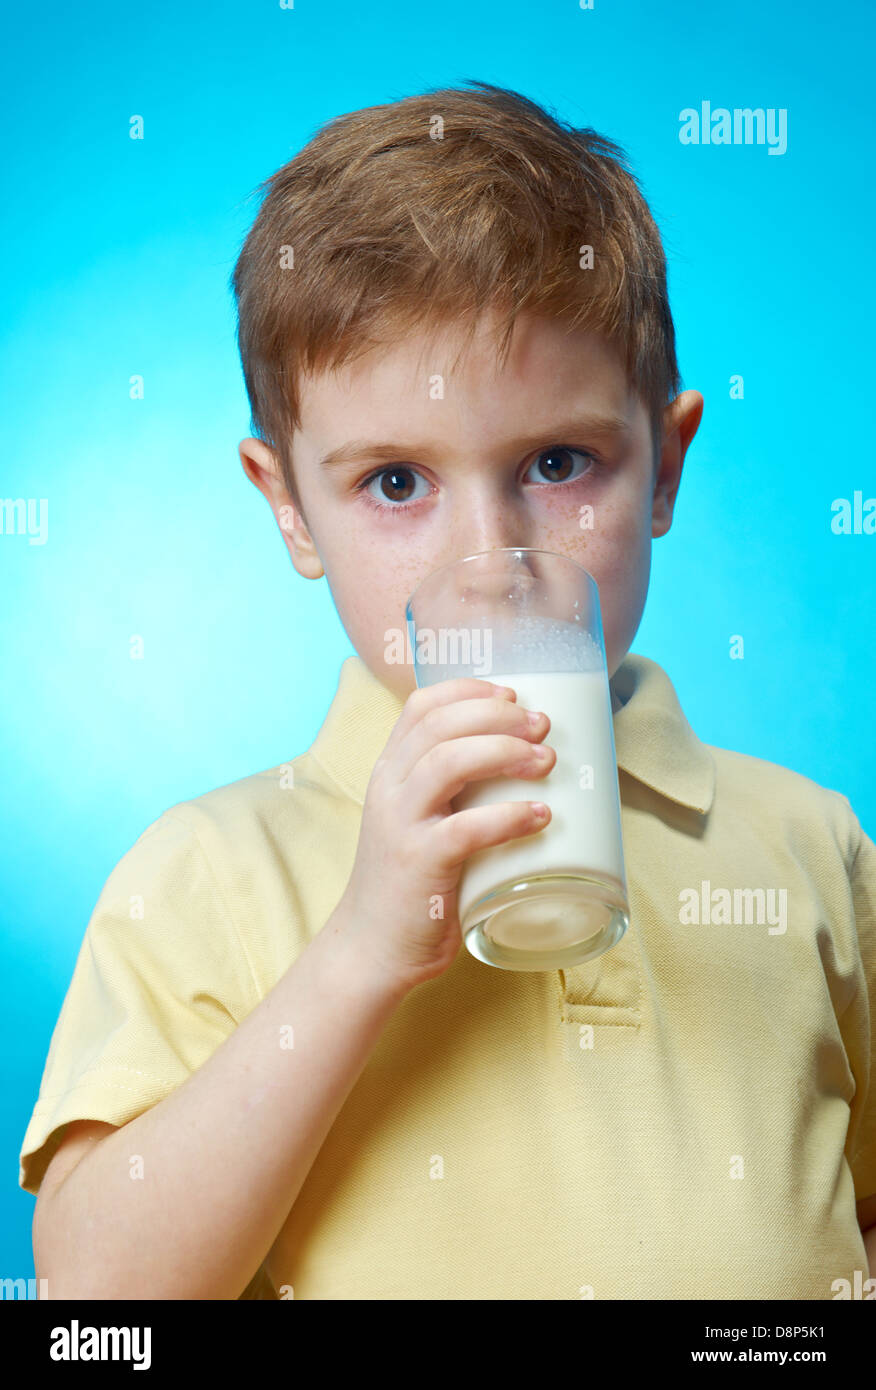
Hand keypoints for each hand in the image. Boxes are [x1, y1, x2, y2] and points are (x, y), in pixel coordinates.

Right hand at [332, 677, 554, 993]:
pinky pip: (468, 827)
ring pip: (449, 761)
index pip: (422, 705)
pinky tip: (541, 816)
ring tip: (547, 762)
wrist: (370, 948)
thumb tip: (523, 760)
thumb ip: (452, 790)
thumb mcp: (419, 820)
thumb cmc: (410, 882)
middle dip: (500, 716)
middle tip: (542, 728)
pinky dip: (510, 816)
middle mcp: (389, 788)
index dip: (471, 690)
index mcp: (389, 770)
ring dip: (506, 752)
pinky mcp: (419, 863)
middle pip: (442, 724)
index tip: (514, 695)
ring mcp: (400, 823)